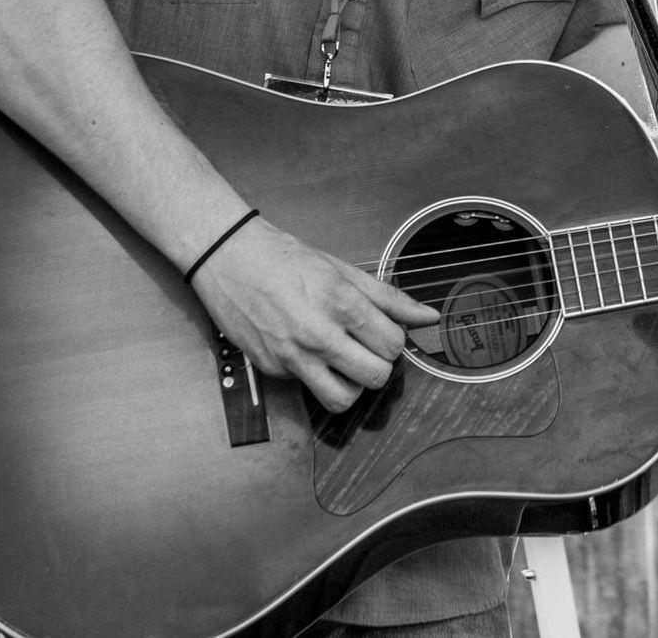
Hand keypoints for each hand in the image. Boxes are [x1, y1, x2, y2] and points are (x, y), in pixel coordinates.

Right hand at [190, 219, 438, 412]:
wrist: (229, 258)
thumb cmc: (287, 258)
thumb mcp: (343, 270)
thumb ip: (388, 298)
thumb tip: (428, 317)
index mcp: (342, 303)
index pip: (393, 344)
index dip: (393, 340)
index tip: (382, 330)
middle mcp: (319, 334)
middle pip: (375, 377)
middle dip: (378, 365)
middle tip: (367, 348)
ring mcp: (293, 357)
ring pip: (343, 400)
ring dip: (352, 384)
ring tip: (345, 362)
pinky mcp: (271, 370)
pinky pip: (308, 389)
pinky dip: (317, 378)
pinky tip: (311, 353)